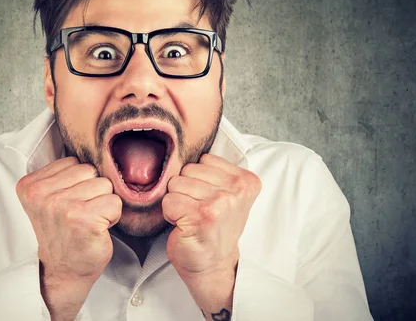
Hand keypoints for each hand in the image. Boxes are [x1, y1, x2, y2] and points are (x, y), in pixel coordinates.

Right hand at [16, 157, 121, 319]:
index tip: (68, 205)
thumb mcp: (47, 200)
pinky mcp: (83, 219)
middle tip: (80, 215)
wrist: (61, 273)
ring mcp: (62, 206)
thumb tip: (93, 152)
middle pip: (90, 171)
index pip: (73, 162)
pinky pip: (115, 202)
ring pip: (104, 185)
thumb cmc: (60, 235)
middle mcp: (42, 195)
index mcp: (30, 186)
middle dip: (92, 191)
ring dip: (103, 204)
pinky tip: (97, 229)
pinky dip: (112, 217)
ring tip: (88, 221)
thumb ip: (60, 176)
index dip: (78, 183)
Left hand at [162, 153, 260, 277]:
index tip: (209, 200)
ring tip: (192, 218)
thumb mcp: (227, 194)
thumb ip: (216, 172)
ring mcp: (220, 202)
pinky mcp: (201, 216)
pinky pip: (169, 200)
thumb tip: (187, 149)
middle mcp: (236, 190)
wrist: (213, 265)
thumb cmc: (215, 229)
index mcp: (246, 180)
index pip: (204, 159)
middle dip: (186, 190)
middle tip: (198, 211)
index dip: (199, 179)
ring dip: (178, 202)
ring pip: (176, 183)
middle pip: (188, 169)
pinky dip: (170, 214)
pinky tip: (184, 225)